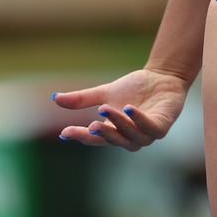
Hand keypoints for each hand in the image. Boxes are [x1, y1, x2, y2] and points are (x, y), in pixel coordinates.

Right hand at [51, 67, 190, 150]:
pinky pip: (150, 128)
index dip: (80, 136)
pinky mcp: (161, 127)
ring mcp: (146, 134)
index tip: (65, 132)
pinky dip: (139, 120)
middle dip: (103, 133)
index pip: (95, 139)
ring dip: (118, 124)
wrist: (162, 77)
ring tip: (106, 109)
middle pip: (113, 140)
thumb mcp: (105, 93)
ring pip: (130, 136)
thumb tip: (54, 98)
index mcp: (114, 132)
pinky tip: (129, 109)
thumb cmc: (134, 88)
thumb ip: (82, 99)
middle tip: (92, 124)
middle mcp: (129, 137)